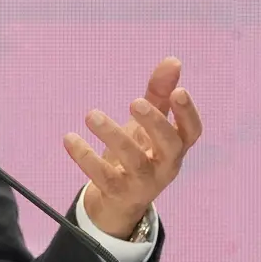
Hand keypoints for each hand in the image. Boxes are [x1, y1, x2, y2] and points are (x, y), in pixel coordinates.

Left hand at [63, 57, 202, 238]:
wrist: (120, 201)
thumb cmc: (140, 153)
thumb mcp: (149, 125)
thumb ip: (159, 94)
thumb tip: (173, 60)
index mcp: (175, 147)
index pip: (192, 132)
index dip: (188, 113)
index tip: (179, 91)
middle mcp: (165, 166)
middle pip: (169, 146)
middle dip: (154, 123)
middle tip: (134, 102)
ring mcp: (143, 183)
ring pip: (133, 161)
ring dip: (113, 136)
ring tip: (91, 115)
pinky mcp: (117, 193)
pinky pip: (102, 176)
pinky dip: (85, 157)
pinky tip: (69, 138)